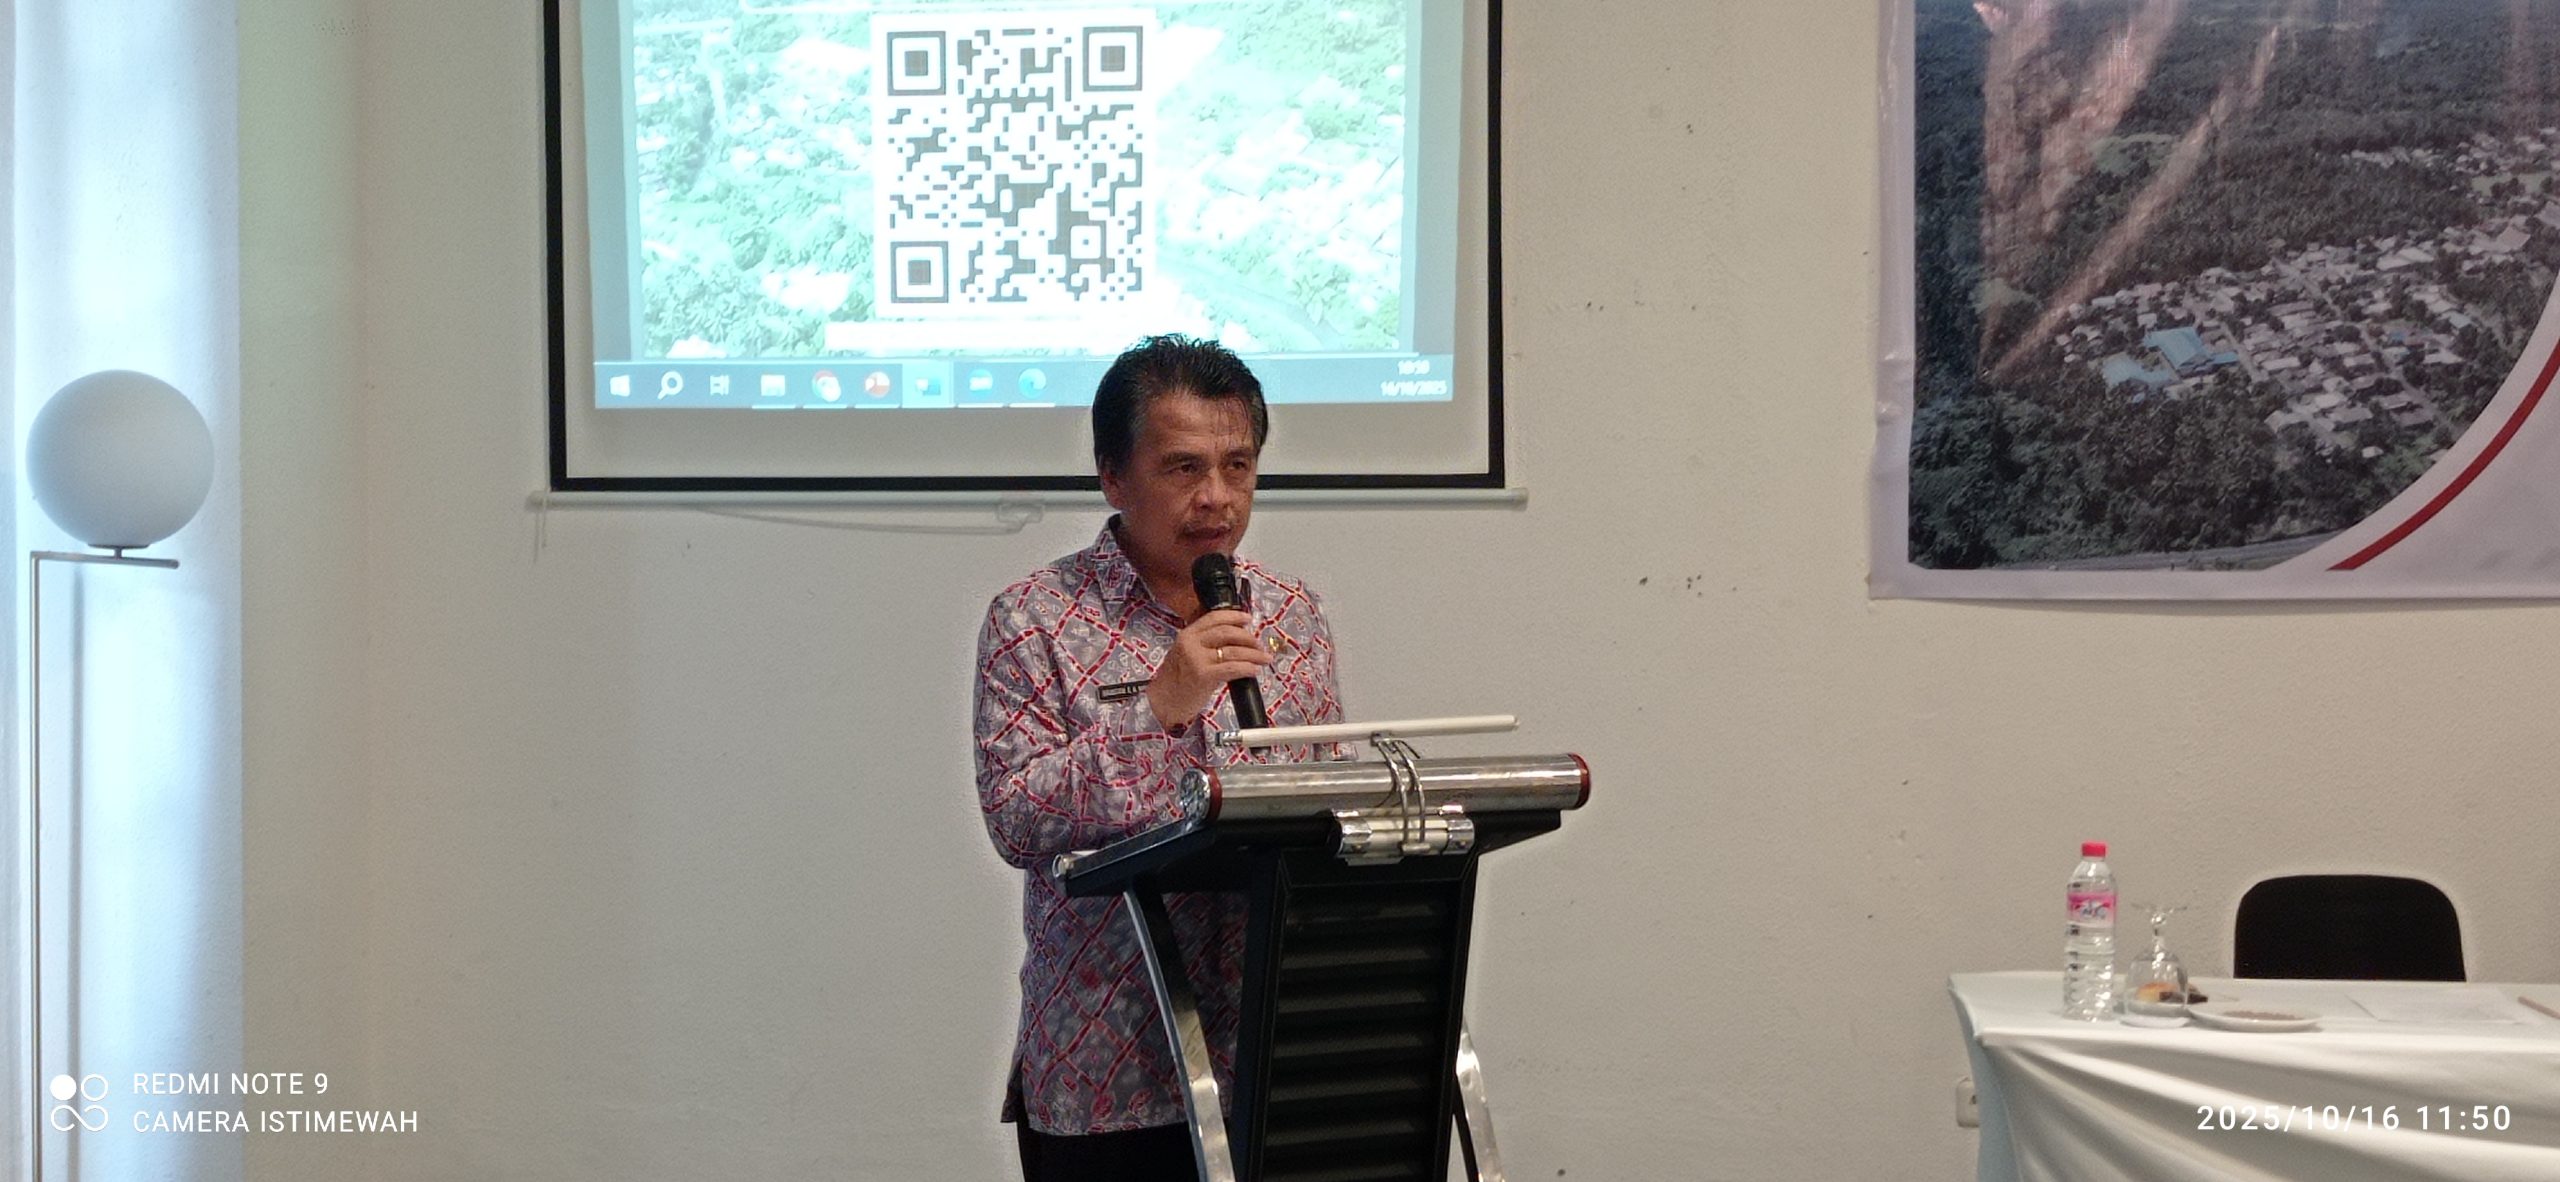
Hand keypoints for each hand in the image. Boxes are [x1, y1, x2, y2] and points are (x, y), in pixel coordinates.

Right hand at [1148, 609, 1272, 730]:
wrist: (1164, 701)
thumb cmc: (1178, 679)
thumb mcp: (1187, 653)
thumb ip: (1205, 643)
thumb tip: (1237, 639)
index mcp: (1188, 634)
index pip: (1214, 617)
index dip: (1234, 616)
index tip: (1249, 619)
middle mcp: (1191, 643)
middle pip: (1227, 632)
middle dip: (1248, 638)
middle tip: (1259, 646)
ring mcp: (1197, 658)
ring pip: (1233, 651)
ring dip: (1254, 654)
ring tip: (1264, 659)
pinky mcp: (1203, 675)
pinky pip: (1232, 668)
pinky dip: (1247, 668)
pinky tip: (1255, 670)